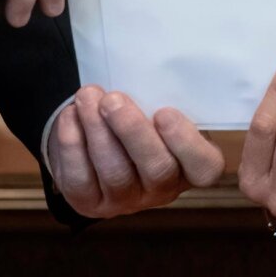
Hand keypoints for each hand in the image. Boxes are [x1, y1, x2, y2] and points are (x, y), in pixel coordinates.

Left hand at [48, 85, 226, 217]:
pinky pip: (80, 179)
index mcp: (189, 165)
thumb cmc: (138, 117)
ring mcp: (126, 200)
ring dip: (98, 131)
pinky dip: (72, 144)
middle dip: (133, 131)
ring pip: (116, 173)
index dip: (186, 143)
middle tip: (113, 100)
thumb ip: (160, 100)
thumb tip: (147, 73)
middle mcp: (162, 189)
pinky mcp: (90, 202)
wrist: (99, 137)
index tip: (164, 112)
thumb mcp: (157, 107)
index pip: (205, 168)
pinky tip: (71, 115)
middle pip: (157, 170)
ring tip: (87, 97)